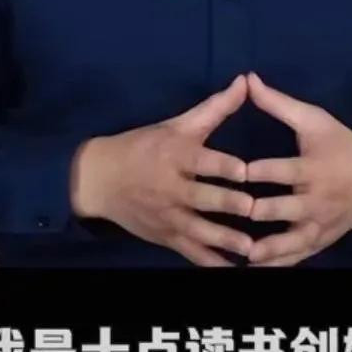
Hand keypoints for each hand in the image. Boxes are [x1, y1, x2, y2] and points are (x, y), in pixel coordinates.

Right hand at [70, 74, 255, 266]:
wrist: (99, 180)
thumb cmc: (144, 146)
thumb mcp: (177, 124)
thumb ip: (216, 108)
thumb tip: (246, 80)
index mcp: (175, 156)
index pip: (202, 161)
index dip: (223, 167)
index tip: (245, 171)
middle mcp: (172, 188)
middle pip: (202, 197)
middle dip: (227, 204)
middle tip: (252, 209)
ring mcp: (169, 216)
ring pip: (200, 230)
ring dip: (224, 240)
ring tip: (251, 249)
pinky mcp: (167, 237)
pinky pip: (192, 253)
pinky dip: (212, 263)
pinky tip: (234, 270)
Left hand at [242, 71, 351, 266]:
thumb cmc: (344, 147)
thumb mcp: (316, 121)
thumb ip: (279, 104)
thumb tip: (248, 79)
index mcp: (315, 168)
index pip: (286, 171)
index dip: (261, 171)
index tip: (237, 171)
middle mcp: (316, 200)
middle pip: (285, 209)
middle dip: (260, 212)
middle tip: (231, 212)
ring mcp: (318, 226)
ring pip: (290, 241)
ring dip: (266, 248)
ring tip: (241, 252)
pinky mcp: (318, 243)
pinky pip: (295, 258)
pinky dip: (275, 264)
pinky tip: (251, 268)